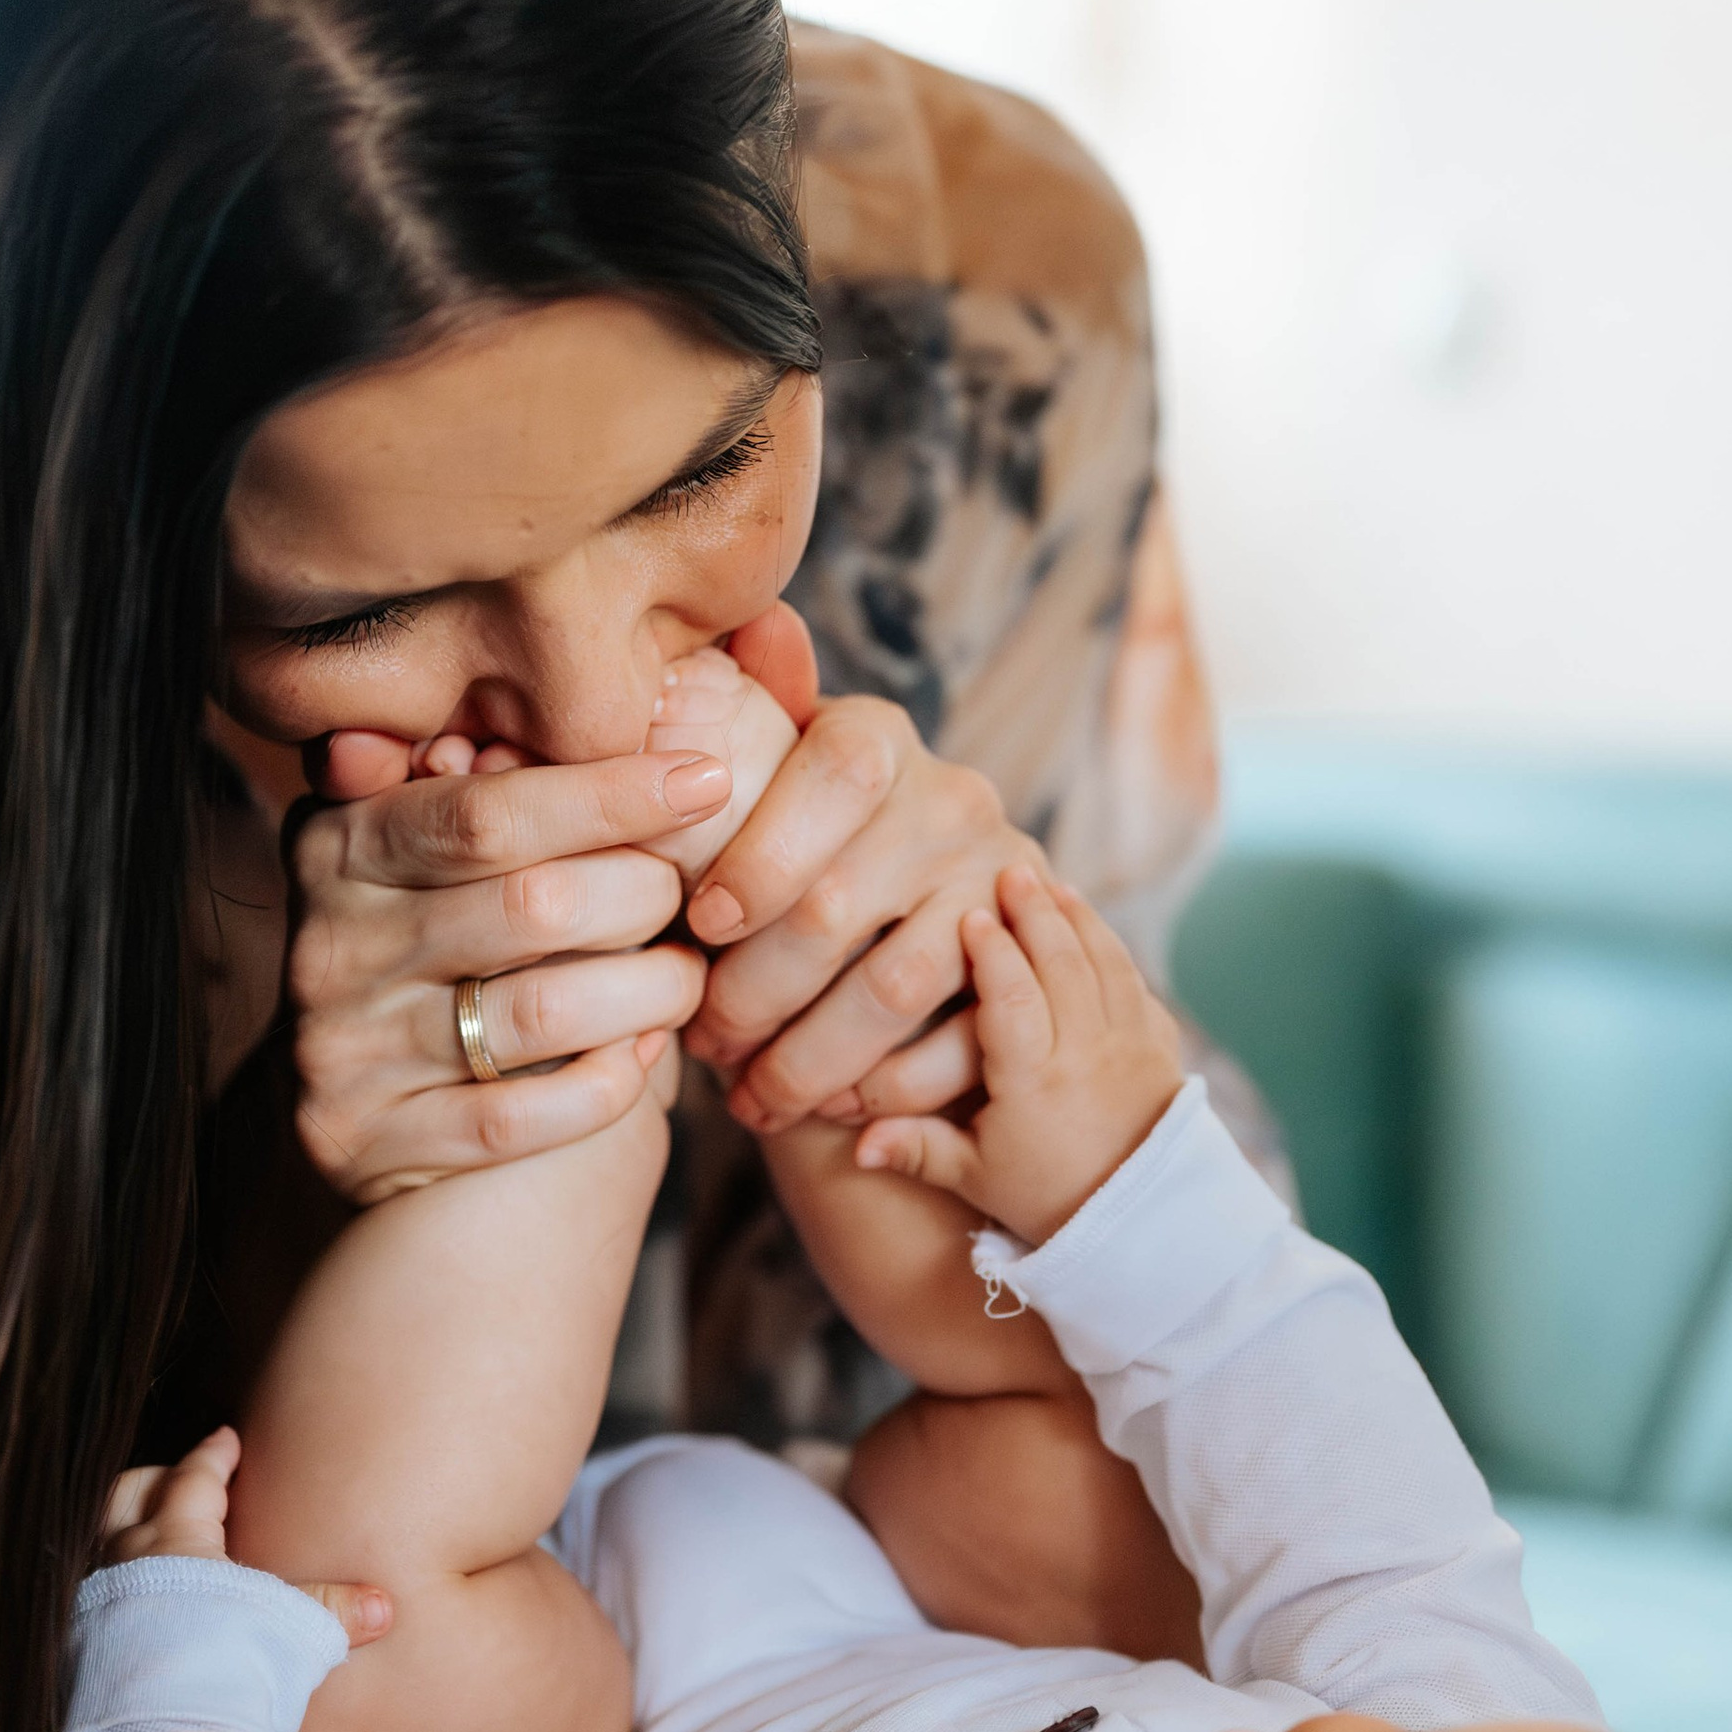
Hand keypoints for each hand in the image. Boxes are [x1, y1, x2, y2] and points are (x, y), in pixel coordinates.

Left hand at [99, 1428, 392, 1644]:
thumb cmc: (226, 1670)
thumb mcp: (290, 1632)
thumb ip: (332, 1611)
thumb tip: (384, 1605)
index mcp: (176, 1541)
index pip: (194, 1478)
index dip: (213, 1456)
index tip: (225, 1440)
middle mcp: (122, 1561)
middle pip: (127, 1494)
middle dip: (156, 1480)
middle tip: (182, 1482)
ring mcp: (89, 1605)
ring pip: (96, 1543)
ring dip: (122, 1534)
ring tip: (149, 1544)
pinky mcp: (71, 1649)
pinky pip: (82, 1598)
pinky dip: (105, 1589)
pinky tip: (124, 1610)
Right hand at [284, 750, 729, 1201]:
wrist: (373, 1102)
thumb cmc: (453, 942)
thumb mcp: (445, 848)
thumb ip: (508, 779)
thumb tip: (645, 682)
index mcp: (342, 842)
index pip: (489, 811)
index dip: (610, 794)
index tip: (708, 780)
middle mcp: (328, 940)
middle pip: (532, 906)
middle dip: (643, 898)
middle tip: (692, 900)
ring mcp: (339, 1046)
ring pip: (544, 1012)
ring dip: (650, 993)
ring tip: (685, 979)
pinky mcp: (362, 1136)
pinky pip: (525, 1114)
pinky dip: (610, 1084)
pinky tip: (642, 1055)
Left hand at [682, 689, 1050, 1132]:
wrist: (909, 911)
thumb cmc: (796, 839)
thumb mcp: (763, 774)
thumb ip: (741, 714)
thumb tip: (756, 622)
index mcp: (876, 739)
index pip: (833, 777)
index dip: (761, 854)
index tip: (703, 925)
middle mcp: (952, 801)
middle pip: (841, 904)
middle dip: (753, 990)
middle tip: (703, 1041)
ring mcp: (998, 887)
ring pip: (895, 986)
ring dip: (809, 1055)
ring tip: (750, 1096)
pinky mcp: (1028, 969)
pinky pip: (962, 1042)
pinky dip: (888, 1087)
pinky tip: (834, 1110)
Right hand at [854, 866, 1182, 1245]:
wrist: (1146, 1226)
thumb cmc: (1050, 1200)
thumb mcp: (975, 1178)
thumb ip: (916, 1149)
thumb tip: (852, 1143)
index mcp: (1036, 1083)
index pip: (1013, 1001)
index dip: (992, 955)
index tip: (968, 915)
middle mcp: (1087, 1053)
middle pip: (1061, 965)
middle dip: (1036, 913)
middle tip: (1009, 870)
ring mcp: (1129, 1045)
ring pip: (1103, 963)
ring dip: (1075, 918)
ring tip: (1046, 882)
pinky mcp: (1157, 1046)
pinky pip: (1134, 981)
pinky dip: (1109, 944)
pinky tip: (1087, 921)